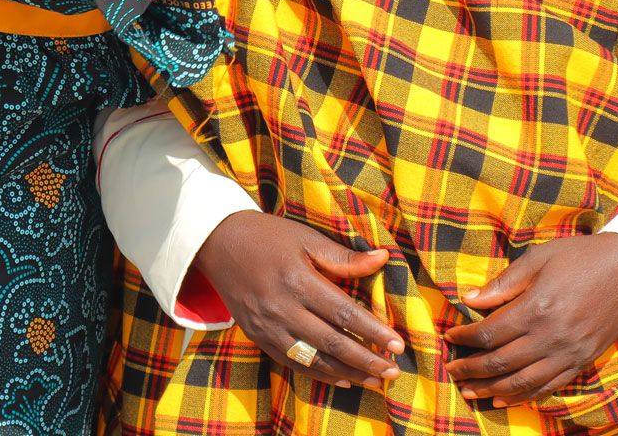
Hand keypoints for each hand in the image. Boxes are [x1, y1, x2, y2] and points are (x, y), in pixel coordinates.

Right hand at [190, 211, 403, 388]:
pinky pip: (292, 362)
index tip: (398, 345)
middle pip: (332, 342)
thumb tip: (383, 259)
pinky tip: (342, 379)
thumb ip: (343, 257)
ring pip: (313, 359)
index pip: (344, 314)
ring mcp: (268, 327)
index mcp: (298, 281)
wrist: (218, 244)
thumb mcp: (305, 238)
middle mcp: (283, 309)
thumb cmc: (268, 237)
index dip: (373, 331)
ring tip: (375, 380)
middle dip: (366, 360)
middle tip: (393, 371)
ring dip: (347, 373)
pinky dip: (319, 374)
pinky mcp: (258, 336)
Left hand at [444, 233, 617, 407]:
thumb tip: (469, 300)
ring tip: (470, 392)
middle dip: (470, 369)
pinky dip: (524, 397)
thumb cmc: (581, 257)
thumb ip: (503, 283)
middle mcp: (551, 337)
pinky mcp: (583, 362)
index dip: (464, 338)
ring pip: (522, 383)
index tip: (450, 337)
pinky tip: (505, 399)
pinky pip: (549, 387)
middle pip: (500, 363)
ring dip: (492, 390)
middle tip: (451, 371)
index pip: (488, 334)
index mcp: (536, 308)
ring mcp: (569, 354)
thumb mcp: (538, 258)